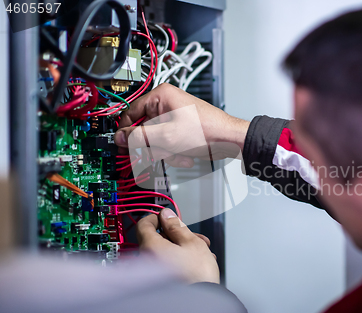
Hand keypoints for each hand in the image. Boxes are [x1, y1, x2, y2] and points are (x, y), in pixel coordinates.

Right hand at [114, 83, 248, 166]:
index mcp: (160, 96)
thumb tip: (120, 137)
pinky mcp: (180, 130)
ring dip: (166, 152)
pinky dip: (175, 153)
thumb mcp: (166, 137)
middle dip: (154, 146)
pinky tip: (186, 156)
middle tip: (163, 151)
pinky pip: (168, 144)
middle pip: (144, 131)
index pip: (131, 113)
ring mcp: (174, 118)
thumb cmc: (206, 131)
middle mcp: (166, 104)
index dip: (126, 132)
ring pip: (156, 141)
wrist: (229, 140)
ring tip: (179, 154)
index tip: (123, 147)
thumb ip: (139, 137)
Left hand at [137, 208, 219, 283]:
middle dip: (177, 235)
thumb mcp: (191, 242)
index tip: (168, 217)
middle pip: (157, 238)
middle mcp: (147, 260)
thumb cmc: (196, 276)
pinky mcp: (160, 282)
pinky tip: (197, 262)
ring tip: (202, 250)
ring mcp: (153, 273)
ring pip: (165, 251)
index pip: (144, 224)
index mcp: (151, 247)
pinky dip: (180, 259)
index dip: (157, 217)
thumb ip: (177, 226)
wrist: (201, 304)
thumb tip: (167, 216)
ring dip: (182, 247)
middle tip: (192, 235)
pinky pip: (168, 264)